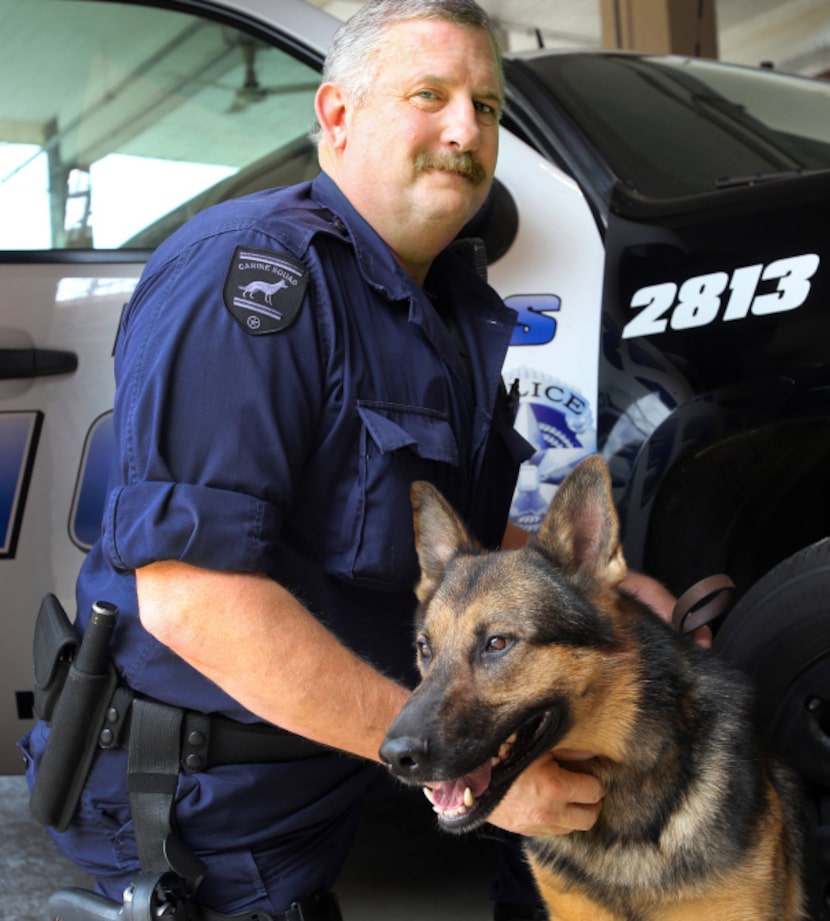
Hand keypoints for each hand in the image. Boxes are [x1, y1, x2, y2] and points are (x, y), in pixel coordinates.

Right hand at [487, 751, 603, 836]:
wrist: (471, 777)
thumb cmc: (504, 755)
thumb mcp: (537, 745)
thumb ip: (568, 750)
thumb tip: (593, 751)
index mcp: (555, 787)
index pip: (594, 791)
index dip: (595, 781)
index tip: (590, 774)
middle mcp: (550, 811)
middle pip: (590, 817)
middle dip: (592, 803)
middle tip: (587, 790)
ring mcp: (538, 825)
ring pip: (572, 828)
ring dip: (575, 814)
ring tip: (570, 797)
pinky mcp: (526, 832)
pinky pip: (553, 832)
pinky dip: (558, 821)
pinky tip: (551, 805)